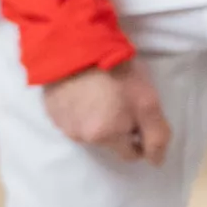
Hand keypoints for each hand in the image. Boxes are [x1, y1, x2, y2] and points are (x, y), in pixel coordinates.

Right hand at [42, 59, 172, 163]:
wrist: (74, 44)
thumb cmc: (116, 72)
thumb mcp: (148, 102)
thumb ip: (156, 136)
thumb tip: (155, 162)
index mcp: (105, 137)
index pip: (130, 153)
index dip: (138, 134)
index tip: (136, 112)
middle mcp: (81, 137)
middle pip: (108, 142)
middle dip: (116, 126)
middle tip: (118, 98)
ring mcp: (62, 124)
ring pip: (88, 130)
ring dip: (95, 118)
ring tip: (97, 92)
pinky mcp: (50, 110)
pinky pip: (70, 118)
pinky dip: (78, 109)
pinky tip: (81, 90)